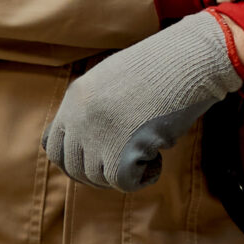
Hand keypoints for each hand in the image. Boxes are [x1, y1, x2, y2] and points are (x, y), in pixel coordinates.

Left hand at [42, 13, 243, 190]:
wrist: (189, 60)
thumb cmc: (163, 67)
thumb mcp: (114, 79)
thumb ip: (96, 108)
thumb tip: (93, 147)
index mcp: (75, 97)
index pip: (54, 146)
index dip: (74, 161)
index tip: (97, 163)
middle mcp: (80, 117)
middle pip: (74, 168)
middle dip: (97, 176)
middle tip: (125, 167)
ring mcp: (98, 135)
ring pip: (99, 178)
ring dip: (123, 173)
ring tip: (149, 152)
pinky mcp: (122, 150)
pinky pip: (124, 183)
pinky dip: (144, 177)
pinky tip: (158, 159)